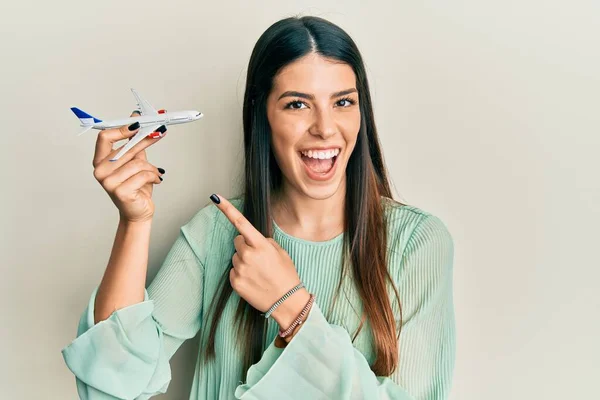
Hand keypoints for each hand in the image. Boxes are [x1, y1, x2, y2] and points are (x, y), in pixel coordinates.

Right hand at [92, 112, 166, 222]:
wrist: (138, 212)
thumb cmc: (136, 187)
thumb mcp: (135, 162)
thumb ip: (134, 143)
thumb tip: (137, 119)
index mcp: (100, 161)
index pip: (104, 137)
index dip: (122, 129)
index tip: (138, 124)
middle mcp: (100, 171)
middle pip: (125, 148)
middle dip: (145, 140)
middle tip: (159, 132)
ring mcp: (108, 182)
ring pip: (137, 163)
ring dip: (151, 167)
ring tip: (155, 173)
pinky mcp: (120, 192)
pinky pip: (143, 174)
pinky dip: (154, 176)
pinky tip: (156, 180)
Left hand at [211, 194, 309, 327]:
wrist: (287, 302)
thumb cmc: (286, 275)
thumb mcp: (281, 252)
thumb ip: (264, 242)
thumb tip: (252, 240)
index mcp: (260, 245)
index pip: (241, 222)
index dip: (227, 209)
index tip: (215, 197)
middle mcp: (248, 255)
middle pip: (238, 241)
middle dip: (246, 246)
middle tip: (260, 258)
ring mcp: (240, 269)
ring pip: (236, 257)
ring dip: (244, 261)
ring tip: (259, 272)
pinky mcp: (235, 282)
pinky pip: (234, 271)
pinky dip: (242, 274)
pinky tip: (254, 281)